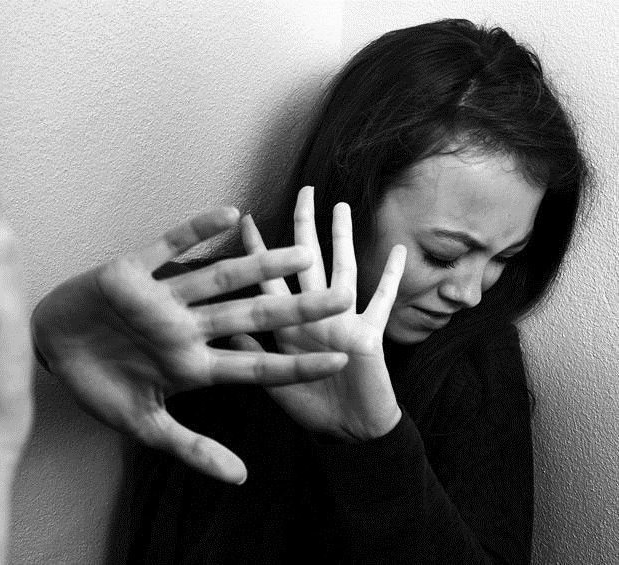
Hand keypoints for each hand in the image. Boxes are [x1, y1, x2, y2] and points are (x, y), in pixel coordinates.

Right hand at [32, 207, 353, 482]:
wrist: (50, 350)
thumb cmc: (98, 388)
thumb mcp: (145, 426)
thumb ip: (193, 449)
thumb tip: (241, 479)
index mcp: (193, 364)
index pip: (255, 363)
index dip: (297, 361)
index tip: (342, 358)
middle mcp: (186, 327)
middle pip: (251, 315)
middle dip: (295, 308)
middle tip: (343, 297)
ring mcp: (164, 298)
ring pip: (220, 278)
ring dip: (259, 264)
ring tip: (302, 250)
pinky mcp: (135, 271)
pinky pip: (170, 246)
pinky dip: (197, 232)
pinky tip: (231, 215)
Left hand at [237, 186, 405, 440]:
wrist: (348, 433)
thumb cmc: (310, 409)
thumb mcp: (271, 382)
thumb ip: (251, 355)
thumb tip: (226, 328)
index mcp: (287, 322)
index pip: (269, 278)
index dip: (258, 251)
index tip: (246, 220)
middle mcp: (314, 313)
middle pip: (307, 260)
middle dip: (304, 227)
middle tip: (303, 191)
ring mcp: (343, 320)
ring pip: (343, 269)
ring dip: (342, 239)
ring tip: (342, 207)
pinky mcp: (369, 334)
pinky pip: (382, 301)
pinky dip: (391, 278)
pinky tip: (399, 252)